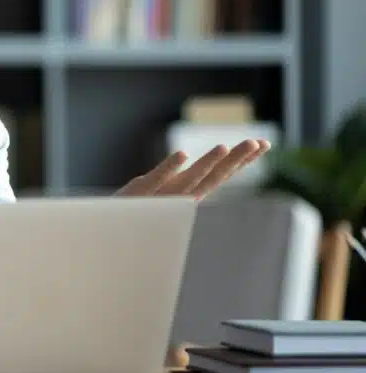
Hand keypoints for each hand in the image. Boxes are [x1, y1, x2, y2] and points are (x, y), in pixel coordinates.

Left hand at [116, 139, 269, 198]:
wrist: (109, 230)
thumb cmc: (138, 210)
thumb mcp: (165, 193)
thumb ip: (183, 181)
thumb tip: (200, 168)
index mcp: (188, 194)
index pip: (221, 175)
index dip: (241, 160)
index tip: (264, 144)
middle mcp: (181, 196)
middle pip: (214, 176)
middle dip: (236, 160)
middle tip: (256, 142)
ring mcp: (162, 194)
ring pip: (190, 179)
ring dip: (208, 164)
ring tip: (224, 147)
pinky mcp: (141, 191)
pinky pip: (157, 179)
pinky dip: (170, 167)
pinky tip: (183, 154)